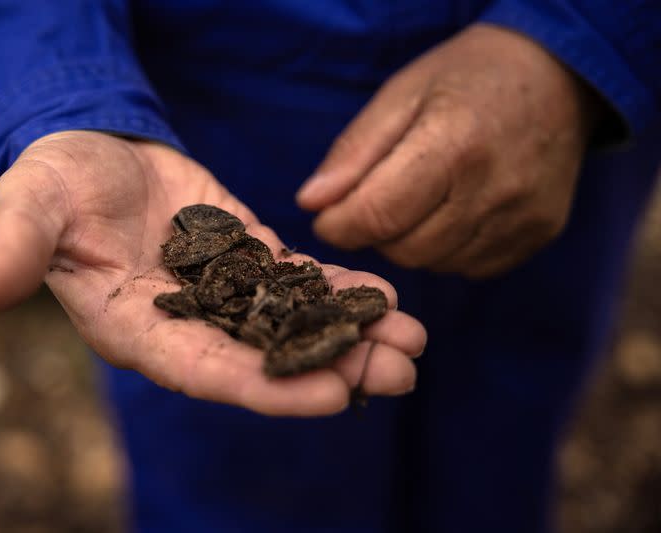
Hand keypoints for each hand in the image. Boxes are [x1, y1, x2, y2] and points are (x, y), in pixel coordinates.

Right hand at [0, 131, 425, 415]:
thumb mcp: (29, 204)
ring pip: (292, 323)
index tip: (329, 396)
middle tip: (397, 376)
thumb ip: (15, 246)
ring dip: (351, 336)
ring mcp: (223, 293)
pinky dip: (340, 289)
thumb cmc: (54, 182)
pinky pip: (297, 280)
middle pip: (265, 359)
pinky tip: (386, 296)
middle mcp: (187, 323)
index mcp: (136, 327)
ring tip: (413, 342)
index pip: (205, 370)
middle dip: (331, 370)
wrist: (90, 155)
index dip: (264, 386)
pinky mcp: (246, 256)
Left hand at [297, 24, 599, 277]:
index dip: (338, 225)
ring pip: (435, 264)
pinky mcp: (538, 236)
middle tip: (379, 199)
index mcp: (453, 144)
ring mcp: (522, 218)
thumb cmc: (467, 79)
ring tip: (421, 198)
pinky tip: (454, 212)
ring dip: (411, 242)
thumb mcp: (401, 93)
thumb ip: (354, 151)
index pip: (378, 214)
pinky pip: (470, 267)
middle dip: (376, 233)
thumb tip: (311, 203)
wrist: (559, 78)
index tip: (327, 217)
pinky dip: (447, 249)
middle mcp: (494, 189)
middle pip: (405, 249)